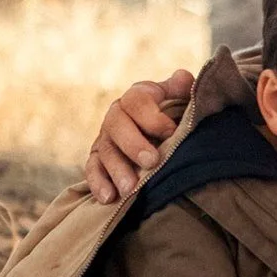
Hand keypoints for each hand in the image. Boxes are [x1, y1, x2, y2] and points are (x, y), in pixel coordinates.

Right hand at [83, 68, 194, 204]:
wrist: (162, 133)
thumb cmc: (176, 115)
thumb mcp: (180, 99)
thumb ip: (182, 89)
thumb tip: (183, 78)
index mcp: (137, 96)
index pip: (136, 100)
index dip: (152, 116)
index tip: (171, 132)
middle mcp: (116, 114)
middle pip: (117, 125)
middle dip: (134, 144)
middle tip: (152, 161)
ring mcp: (105, 137)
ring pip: (106, 151)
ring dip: (117, 169)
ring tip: (130, 188)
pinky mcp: (98, 158)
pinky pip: (92, 170)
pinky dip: (98, 183)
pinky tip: (108, 198)